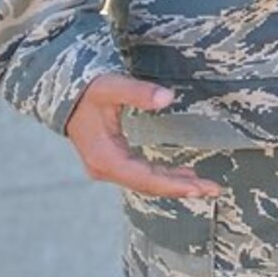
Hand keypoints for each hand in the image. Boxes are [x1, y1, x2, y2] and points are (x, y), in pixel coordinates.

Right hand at [64, 75, 221, 198]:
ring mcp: (108, 167)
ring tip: (205, 186)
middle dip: (181, 188)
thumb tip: (168, 98)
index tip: (198, 188)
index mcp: (105, 157)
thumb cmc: (87, 89)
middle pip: (148, 185)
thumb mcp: (110, 86)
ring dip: (175, 184)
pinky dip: (163, 176)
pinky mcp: (112, 161)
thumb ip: (138, 92)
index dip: (172, 184)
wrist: (63, 95)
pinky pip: (142, 174)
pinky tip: (183, 174)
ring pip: (146, 182)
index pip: (145, 178)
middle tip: (213, 190)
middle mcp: (105, 168)